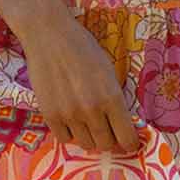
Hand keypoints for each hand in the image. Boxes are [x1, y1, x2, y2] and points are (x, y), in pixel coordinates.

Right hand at [19, 7, 145, 154]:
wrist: (49, 35)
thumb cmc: (83, 48)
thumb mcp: (109, 71)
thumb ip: (115, 99)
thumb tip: (121, 124)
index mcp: (112, 97)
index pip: (127, 137)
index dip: (129, 143)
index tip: (128, 142)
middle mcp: (92, 110)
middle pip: (106, 145)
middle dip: (109, 140)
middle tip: (106, 130)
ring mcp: (69, 115)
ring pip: (85, 144)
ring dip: (89, 136)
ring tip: (87, 122)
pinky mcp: (50, 115)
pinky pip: (65, 138)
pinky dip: (70, 133)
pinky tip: (70, 120)